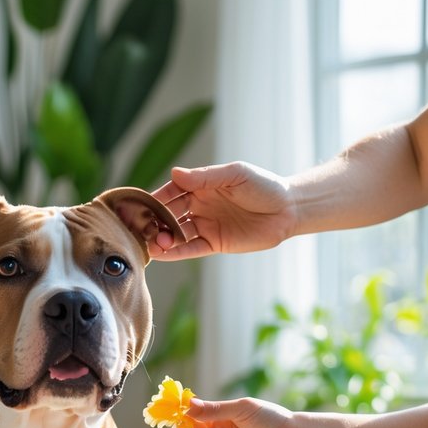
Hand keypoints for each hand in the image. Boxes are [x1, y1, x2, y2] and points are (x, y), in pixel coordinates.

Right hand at [150, 161, 295, 259]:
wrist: (288, 210)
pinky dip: (176, 252)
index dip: (155, 199)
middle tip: (140, 229)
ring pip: (177, 234)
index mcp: (201, 186)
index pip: (171, 192)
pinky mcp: (214, 244)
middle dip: (154, 221)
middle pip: (169, 214)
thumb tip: (175, 173)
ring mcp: (205, 226)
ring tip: (153, 244)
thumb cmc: (263, 186)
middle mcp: (199, 206)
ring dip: (163, 238)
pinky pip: (191, 249)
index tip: (138, 206)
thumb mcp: (235, 175)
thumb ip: (205, 176)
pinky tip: (162, 254)